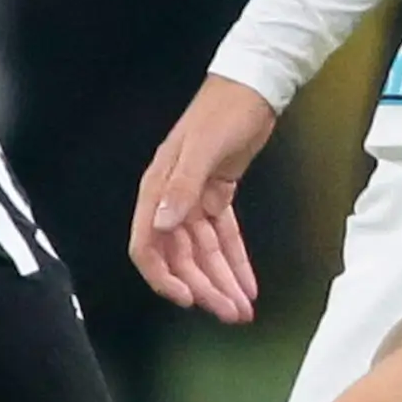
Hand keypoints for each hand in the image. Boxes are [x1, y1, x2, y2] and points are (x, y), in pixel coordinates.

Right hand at [130, 74, 280, 319]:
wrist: (253, 87)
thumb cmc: (224, 111)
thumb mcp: (203, 147)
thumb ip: (182, 186)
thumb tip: (162, 224)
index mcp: (158, 189)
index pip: (148, 244)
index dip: (164, 277)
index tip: (188, 299)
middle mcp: (171, 199)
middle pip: (182, 257)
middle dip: (205, 288)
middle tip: (230, 314)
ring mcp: (194, 200)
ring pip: (205, 252)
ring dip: (222, 282)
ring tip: (241, 309)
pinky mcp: (218, 197)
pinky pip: (224, 238)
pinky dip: (235, 261)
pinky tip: (247, 283)